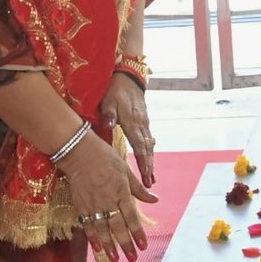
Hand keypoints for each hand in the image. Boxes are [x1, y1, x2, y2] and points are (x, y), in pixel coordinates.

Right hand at [59, 132, 156, 261]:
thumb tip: (155, 199)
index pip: (131, 216)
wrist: (78, 152)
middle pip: (118, 226)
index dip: (137, 232)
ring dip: (109, 245)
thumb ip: (139, 189)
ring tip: (115, 259)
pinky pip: (87, 225)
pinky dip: (92, 237)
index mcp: (121, 191)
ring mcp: (93, 205)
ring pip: (102, 229)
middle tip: (132, 258)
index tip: (143, 245)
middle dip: (126, 244)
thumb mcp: (126, 170)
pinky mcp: (80, 206)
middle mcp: (108, 200)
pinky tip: (97, 248)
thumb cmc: (105, 157)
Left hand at [99, 70, 157, 188]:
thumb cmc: (115, 90)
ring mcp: (144, 123)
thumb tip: (108, 126)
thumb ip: (109, 114)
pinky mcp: (144, 122)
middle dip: (149, 167)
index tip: (146, 175)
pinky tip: (150, 159)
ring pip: (149, 145)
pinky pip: (148, 139)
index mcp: (133, 122)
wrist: (128, 78)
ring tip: (151, 178)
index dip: (143, 161)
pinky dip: (150, 151)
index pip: (139, 146)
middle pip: (147, 149)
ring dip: (150, 161)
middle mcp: (142, 125)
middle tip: (150, 183)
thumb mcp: (108, 100)